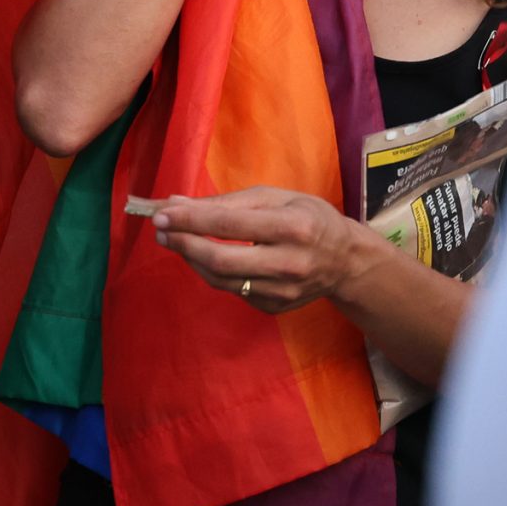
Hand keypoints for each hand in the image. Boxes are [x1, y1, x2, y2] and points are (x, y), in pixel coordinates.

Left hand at [151, 187, 382, 313]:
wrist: (345, 262)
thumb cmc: (310, 218)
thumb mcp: (276, 197)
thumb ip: (228, 202)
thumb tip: (179, 203)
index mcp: (292, 227)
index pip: (229, 225)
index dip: (190, 220)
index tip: (162, 213)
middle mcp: (288, 263)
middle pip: (222, 260)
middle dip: (184, 244)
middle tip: (161, 231)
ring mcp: (281, 291)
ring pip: (222, 280)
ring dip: (191, 259)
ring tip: (175, 240)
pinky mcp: (273, 307)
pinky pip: (232, 290)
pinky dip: (212, 273)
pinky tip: (204, 257)